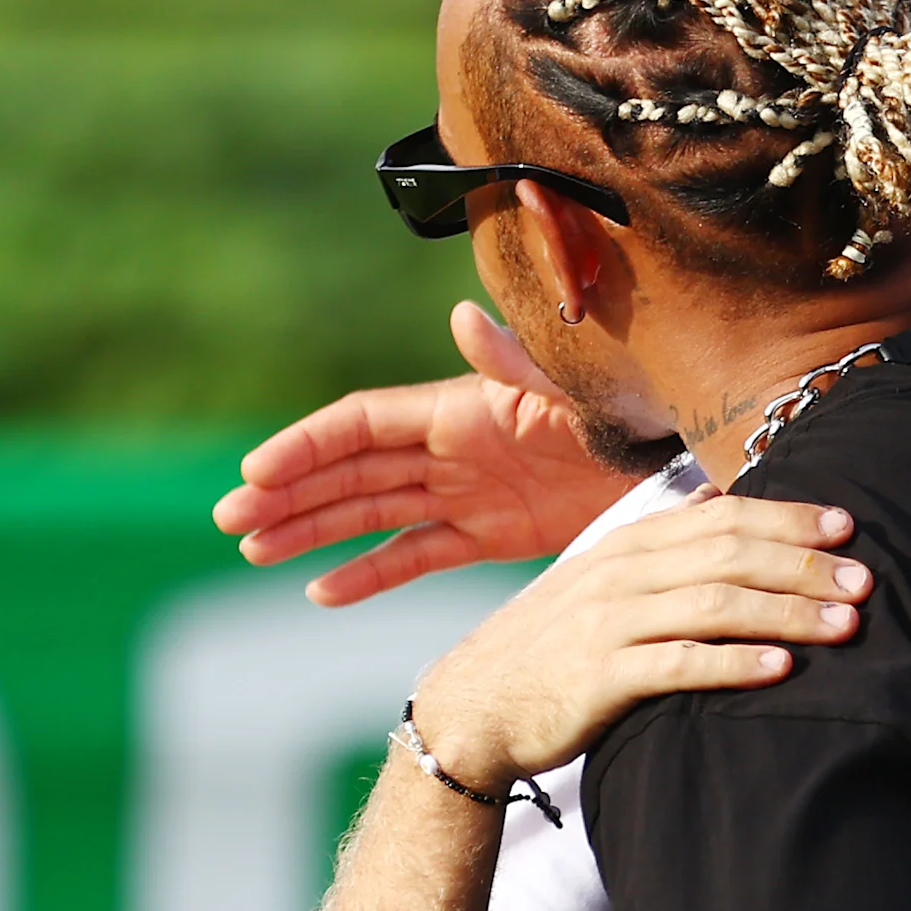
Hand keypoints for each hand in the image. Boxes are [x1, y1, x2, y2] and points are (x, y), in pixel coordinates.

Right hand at [214, 303, 641, 606]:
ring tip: (252, 551)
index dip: (308, 445)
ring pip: (369, 512)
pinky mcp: (489, 534)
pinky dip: (370, 572)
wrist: (681, 463)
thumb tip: (461, 318)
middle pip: (350, 469)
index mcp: (460, 409)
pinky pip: (416, 554)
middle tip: (229, 520)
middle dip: (289, 492)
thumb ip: (516, 365)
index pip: (363, 425)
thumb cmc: (630, 412)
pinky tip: (320, 593)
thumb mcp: (574, 389)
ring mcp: (465, 492)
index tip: (257, 472)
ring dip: (310, 529)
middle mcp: (451, 448)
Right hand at [404, 495, 868, 789]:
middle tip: (867, 579)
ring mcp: (608, 623)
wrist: (472, 708)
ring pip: (715, 604)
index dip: (788, 518)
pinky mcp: (599, 679)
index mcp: (628, 545)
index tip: (847, 525)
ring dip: (788, 612)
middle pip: (730, 554)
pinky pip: (678, 664)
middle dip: (804, 564)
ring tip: (846, 625)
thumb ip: (662, 551)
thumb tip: (720, 506)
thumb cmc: (552, 649)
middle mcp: (621, 573)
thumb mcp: (602, 584)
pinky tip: (782, 671)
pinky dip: (735, 665)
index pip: (722, 516)